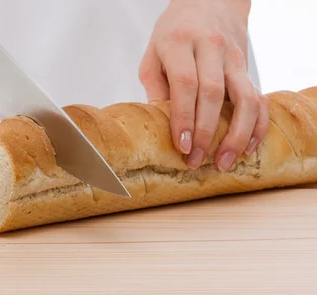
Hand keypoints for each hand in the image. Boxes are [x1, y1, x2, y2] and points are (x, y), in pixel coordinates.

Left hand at [138, 0, 268, 170]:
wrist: (210, 2)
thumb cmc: (175, 32)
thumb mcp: (154, 52)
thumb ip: (155, 86)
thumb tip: (159, 124)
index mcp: (180, 43)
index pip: (185, 83)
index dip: (184, 117)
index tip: (180, 144)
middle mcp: (210, 48)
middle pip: (212, 94)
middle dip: (205, 132)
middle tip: (195, 160)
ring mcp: (233, 58)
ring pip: (244, 98)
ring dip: (236, 134)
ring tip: (224, 162)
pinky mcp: (247, 67)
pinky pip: (259, 98)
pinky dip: (257, 125)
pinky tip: (247, 147)